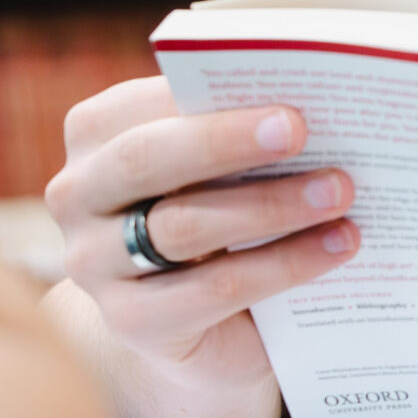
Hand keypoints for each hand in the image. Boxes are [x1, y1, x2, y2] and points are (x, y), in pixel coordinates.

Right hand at [46, 77, 360, 417]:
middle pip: (147, 159)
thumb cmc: (222, 209)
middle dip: (228, 142)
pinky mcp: (131, 321)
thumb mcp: (223, 165)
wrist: (201, 321)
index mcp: (97, 133)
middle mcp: (77, 194)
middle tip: (301, 131)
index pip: (143, 104)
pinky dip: (283, 264)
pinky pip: (213, 288)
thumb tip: (320, 99)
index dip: (207, 97)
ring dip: (272, 205)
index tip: (280, 95)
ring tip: (340, 192)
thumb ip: (244, 128)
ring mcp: (94, 263)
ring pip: (184, 226)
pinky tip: (337, 246)